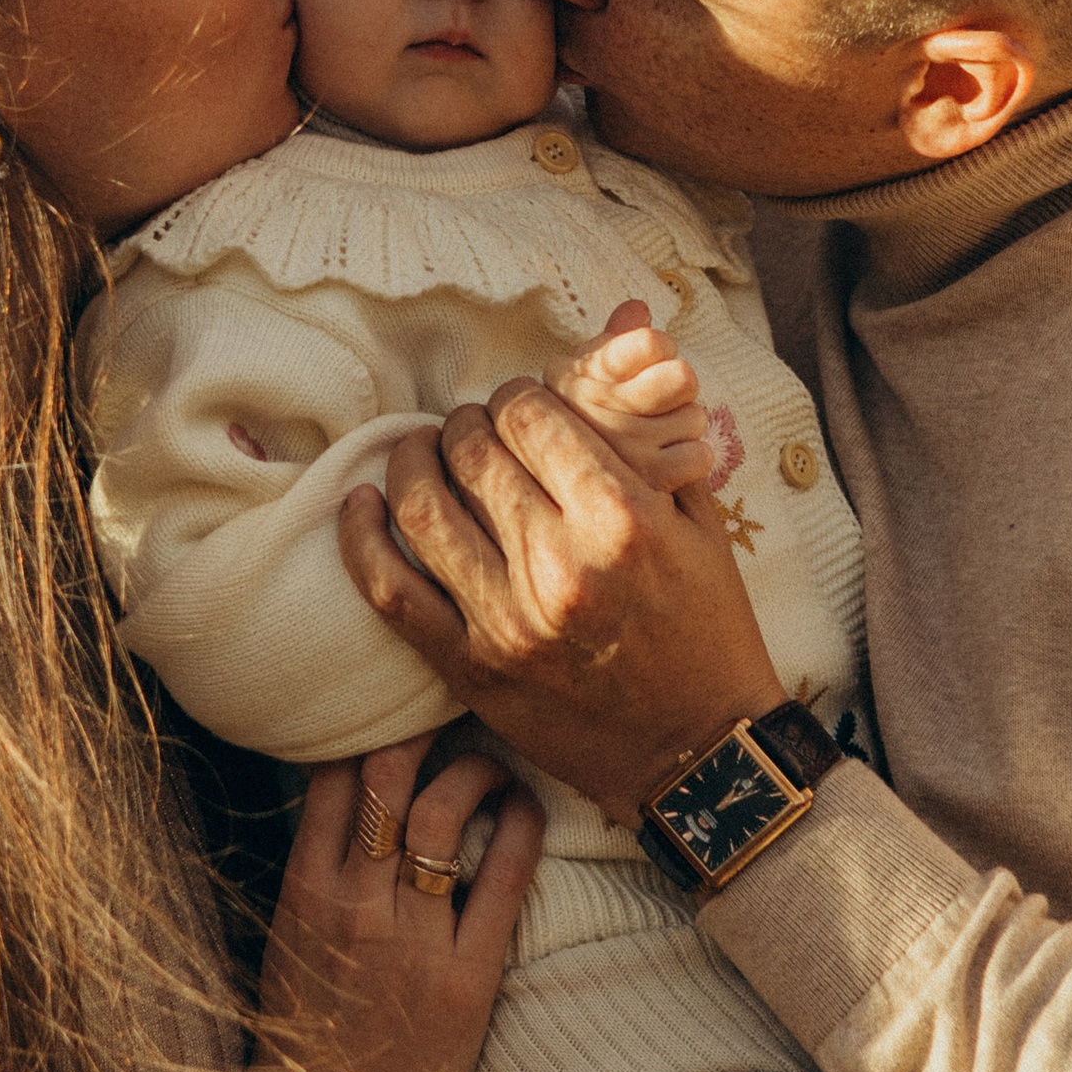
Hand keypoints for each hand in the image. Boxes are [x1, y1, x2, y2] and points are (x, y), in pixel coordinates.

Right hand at [175, 734, 541, 1071]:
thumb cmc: (307, 1032)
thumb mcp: (290, 936)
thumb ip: (318, 865)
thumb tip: (348, 787)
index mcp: (304, 890)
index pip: (332, 775)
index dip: (368, 724)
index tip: (397, 701)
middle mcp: (355, 906)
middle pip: (387, 776)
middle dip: (422, 724)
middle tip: (450, 707)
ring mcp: (411, 941)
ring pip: (443, 814)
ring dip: (474, 771)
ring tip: (490, 766)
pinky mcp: (465, 979)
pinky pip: (503, 879)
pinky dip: (519, 827)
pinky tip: (524, 807)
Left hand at [339, 379, 778, 819]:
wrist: (700, 755)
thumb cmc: (709, 630)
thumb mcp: (698, 518)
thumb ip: (653, 419)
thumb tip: (632, 316)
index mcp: (621, 518)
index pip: (532, 415)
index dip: (518, 396)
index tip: (523, 407)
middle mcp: (558, 564)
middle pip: (474, 451)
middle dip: (469, 424)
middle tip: (476, 430)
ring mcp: (507, 620)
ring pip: (421, 508)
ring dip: (412, 462)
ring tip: (422, 452)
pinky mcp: (472, 668)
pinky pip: (391, 592)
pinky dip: (363, 539)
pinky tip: (362, 505)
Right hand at [547, 294, 709, 490]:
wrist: (575, 488)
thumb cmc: (594, 417)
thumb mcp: (594, 372)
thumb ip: (618, 339)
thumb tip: (637, 308)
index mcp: (571, 375)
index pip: (642, 345)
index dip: (658, 346)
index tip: (656, 350)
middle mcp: (588, 414)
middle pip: (682, 377)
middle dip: (678, 386)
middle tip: (663, 399)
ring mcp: (614, 453)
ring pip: (694, 417)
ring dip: (685, 424)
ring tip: (660, 435)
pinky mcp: (641, 488)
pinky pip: (700, 456)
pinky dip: (693, 458)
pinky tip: (670, 462)